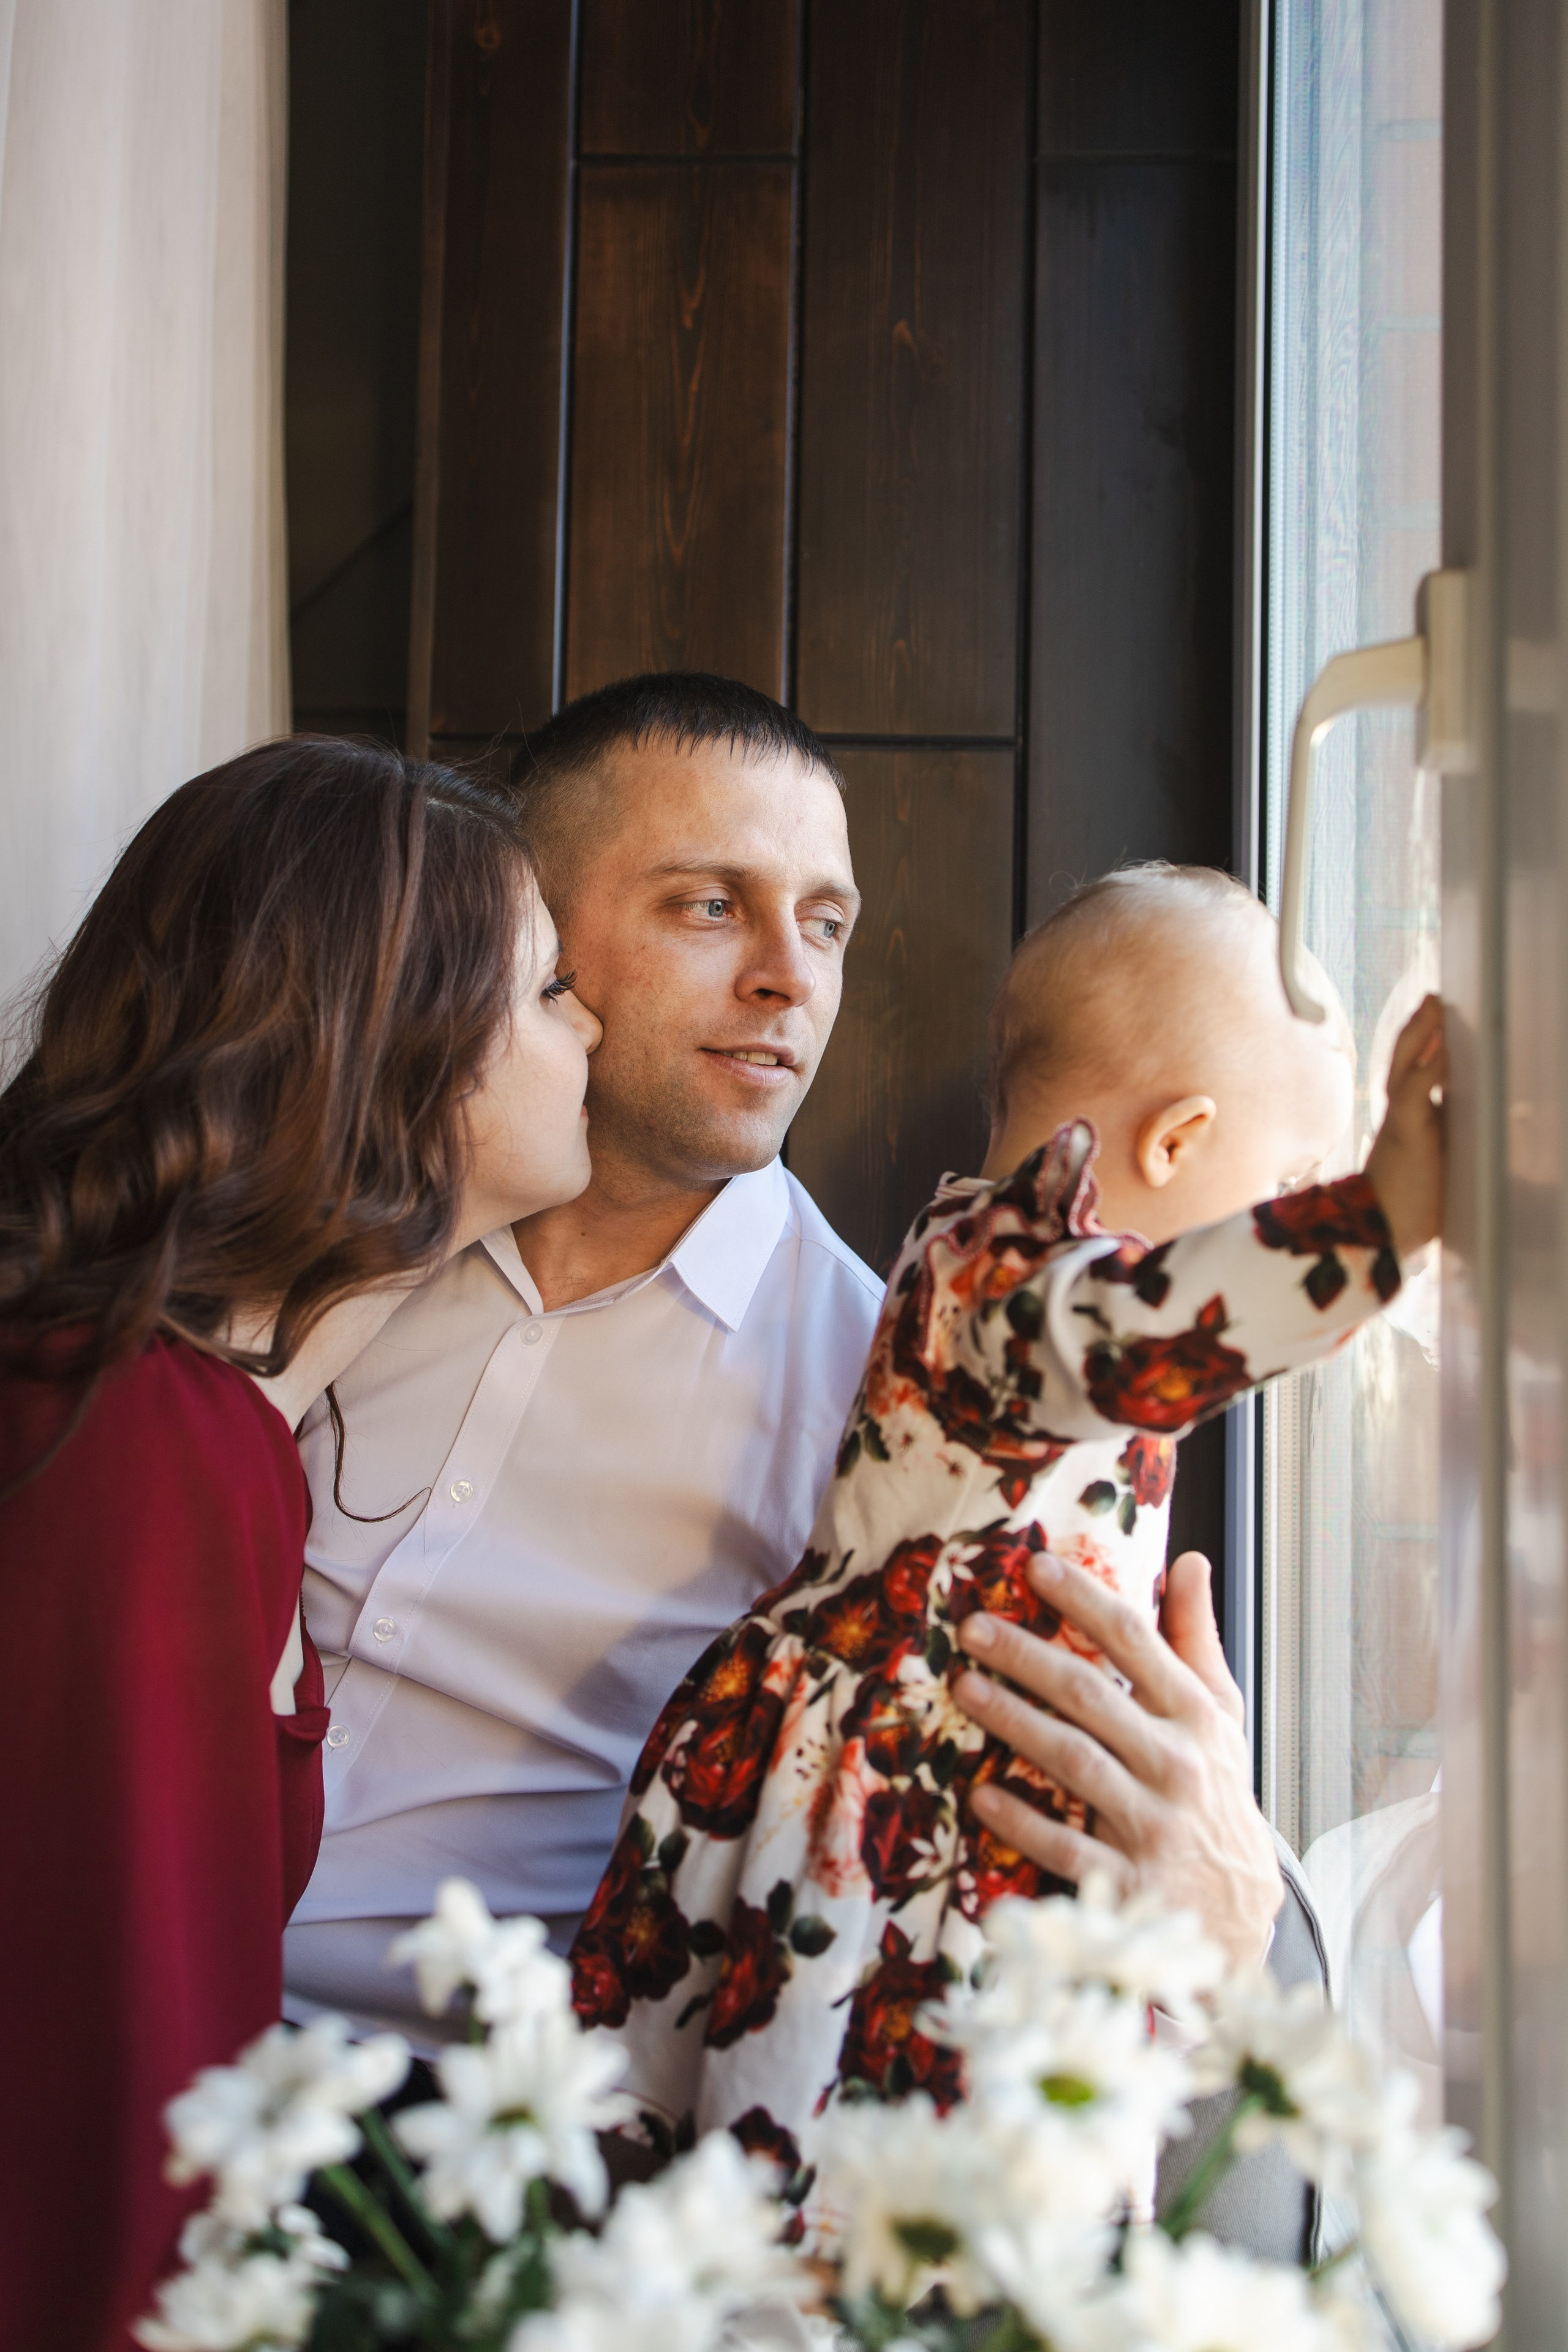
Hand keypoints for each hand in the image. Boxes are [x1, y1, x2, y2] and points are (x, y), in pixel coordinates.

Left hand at [953, 1549, 1282, 1969]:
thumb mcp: (1221, 1717)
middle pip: (1092, 1696)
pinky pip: (1065, 1846)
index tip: (1036, 1566)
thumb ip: (1198, 1640)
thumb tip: (1190, 1562)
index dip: (1085, 1599)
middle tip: (972, 1626)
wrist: (1239, 1911)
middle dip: (1028, 1657)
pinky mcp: (1128, 1880)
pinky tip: (981, 1794)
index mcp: (1197, 1718)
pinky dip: (1023, 1821)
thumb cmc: (1217, 1795)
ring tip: (964, 1687)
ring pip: (1074, 1761)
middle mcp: (1177, 1764)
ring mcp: (1153, 1824)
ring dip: (1015, 1722)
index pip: (1137, 1642)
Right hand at [1363, 993, 1444, 1257]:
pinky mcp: (1405, 1133)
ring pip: (1404, 1066)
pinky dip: (1426, 1070)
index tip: (1440, 1022)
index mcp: (1412, 1122)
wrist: (1383, 1235)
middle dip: (1419, 1029)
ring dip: (1419, 1034)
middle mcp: (1402, 1116)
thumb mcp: (1447, 1171)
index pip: (1417, 1074)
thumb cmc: (1414, 1208)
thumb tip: (1511, 1139)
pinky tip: (1439, 1048)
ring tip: (1433, 1006)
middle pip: (1406, 1060)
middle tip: (1434, 1000)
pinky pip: (1413, 1093)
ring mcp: (1401, 1122)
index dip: (1427, 1047)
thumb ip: (1466, 1150)